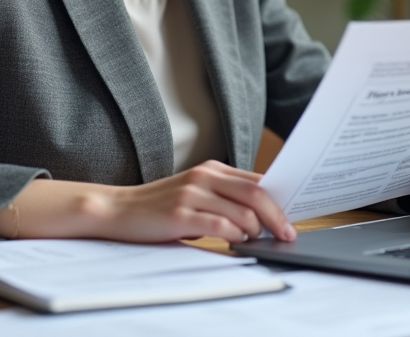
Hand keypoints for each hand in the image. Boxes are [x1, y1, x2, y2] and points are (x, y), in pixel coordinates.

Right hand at [95, 160, 296, 242]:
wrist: (117, 209)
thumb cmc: (160, 206)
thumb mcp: (195, 193)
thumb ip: (223, 197)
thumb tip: (263, 214)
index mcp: (211, 168)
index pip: (256, 180)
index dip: (279, 199)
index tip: (292, 217)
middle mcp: (204, 177)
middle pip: (256, 194)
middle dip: (277, 216)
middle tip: (287, 234)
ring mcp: (192, 194)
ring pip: (242, 212)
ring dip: (255, 231)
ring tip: (252, 239)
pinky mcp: (181, 215)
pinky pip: (221, 227)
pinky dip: (234, 237)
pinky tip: (234, 241)